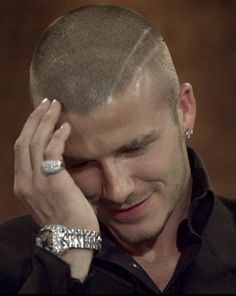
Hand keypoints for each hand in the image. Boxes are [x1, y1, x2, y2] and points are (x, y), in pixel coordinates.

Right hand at [14, 99, 98, 231]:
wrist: (71, 242)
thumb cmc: (65, 219)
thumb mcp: (47, 197)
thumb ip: (46, 177)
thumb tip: (55, 159)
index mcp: (22, 184)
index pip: (21, 149)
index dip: (29, 129)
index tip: (39, 114)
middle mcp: (24, 180)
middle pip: (25, 141)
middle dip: (35, 119)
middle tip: (46, 103)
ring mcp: (37, 181)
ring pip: (35, 143)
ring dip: (45, 121)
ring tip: (55, 106)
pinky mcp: (53, 182)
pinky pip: (52, 152)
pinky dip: (57, 137)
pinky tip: (65, 127)